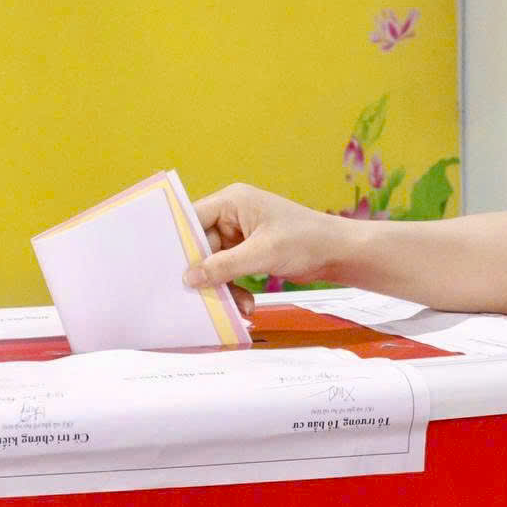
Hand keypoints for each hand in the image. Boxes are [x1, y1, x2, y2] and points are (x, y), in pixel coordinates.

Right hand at [184, 183, 360, 295]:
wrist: (337, 253)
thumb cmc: (306, 241)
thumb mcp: (262, 253)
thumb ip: (224, 266)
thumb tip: (190, 277)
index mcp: (233, 201)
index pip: (193, 217)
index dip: (180, 242)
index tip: (169, 267)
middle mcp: (232, 215)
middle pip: (201, 245)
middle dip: (205, 273)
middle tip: (199, 296)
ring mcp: (240, 235)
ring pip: (215, 263)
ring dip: (223, 286)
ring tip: (237, 305)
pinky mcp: (248, 252)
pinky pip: (229, 272)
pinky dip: (235, 288)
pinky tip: (246, 304)